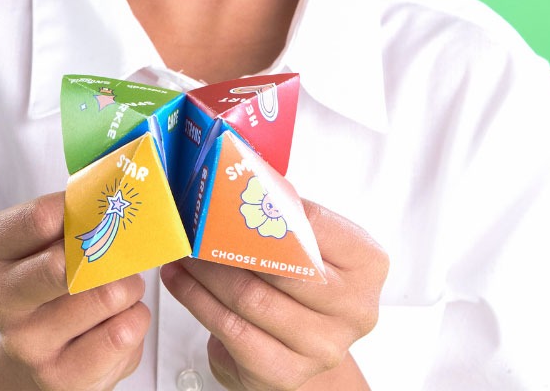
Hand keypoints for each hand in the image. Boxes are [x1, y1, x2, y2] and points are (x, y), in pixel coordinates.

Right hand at [0, 192, 149, 390]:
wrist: (43, 353)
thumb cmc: (51, 283)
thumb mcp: (47, 241)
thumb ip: (70, 217)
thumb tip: (111, 197)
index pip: (39, 219)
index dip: (80, 212)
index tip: (99, 212)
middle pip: (63, 266)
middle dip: (104, 254)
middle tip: (119, 251)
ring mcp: (27, 343)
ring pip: (106, 296)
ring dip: (129, 286)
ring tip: (121, 287)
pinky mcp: (60, 377)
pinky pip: (122, 333)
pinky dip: (136, 318)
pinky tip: (122, 317)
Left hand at [159, 199, 387, 390]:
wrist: (299, 351)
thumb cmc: (302, 288)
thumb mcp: (311, 249)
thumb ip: (289, 220)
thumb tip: (239, 178)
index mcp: (368, 264)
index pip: (315, 223)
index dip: (268, 207)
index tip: (229, 194)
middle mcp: (356, 307)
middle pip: (281, 265)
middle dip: (228, 242)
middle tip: (195, 224)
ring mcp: (324, 346)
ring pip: (251, 298)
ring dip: (205, 271)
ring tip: (183, 251)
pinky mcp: (287, 373)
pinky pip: (232, 330)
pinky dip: (198, 301)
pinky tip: (181, 283)